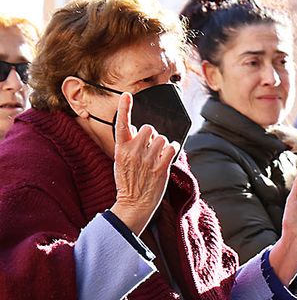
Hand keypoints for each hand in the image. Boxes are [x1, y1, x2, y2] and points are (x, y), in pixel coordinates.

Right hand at [108, 93, 177, 235]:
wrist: (134, 204)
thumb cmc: (128, 182)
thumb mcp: (120, 161)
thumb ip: (127, 144)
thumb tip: (132, 128)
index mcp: (121, 149)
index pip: (121, 124)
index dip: (124, 108)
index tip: (126, 95)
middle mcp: (134, 152)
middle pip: (149, 128)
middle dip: (152, 135)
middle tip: (149, 148)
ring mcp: (148, 159)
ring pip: (162, 138)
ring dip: (163, 144)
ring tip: (157, 156)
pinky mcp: (161, 167)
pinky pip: (172, 148)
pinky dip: (173, 150)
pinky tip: (168, 157)